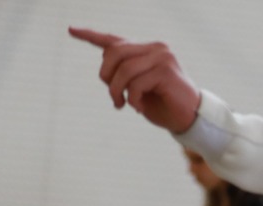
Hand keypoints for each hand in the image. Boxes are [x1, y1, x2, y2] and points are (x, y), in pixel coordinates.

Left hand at [68, 28, 202, 132]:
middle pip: (114, 53)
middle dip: (107, 76)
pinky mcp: (166, 72)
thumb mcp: (139, 87)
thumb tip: (105, 66)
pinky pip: (137, 84)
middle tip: (113, 97)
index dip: (90, 35)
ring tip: (121, 105)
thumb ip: (124, 74)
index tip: (71, 29)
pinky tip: (139, 108)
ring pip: (124, 70)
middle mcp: (154, 48)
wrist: (191, 119)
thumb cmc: (164, 104)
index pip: (114, 40)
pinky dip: (133, 99)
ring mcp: (162, 58)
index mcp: (146, 50)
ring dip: (117, 91)